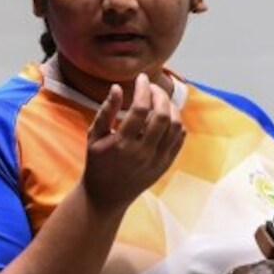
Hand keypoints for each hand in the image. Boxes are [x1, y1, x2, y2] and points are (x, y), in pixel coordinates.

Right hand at [81, 72, 184, 209]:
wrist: (106, 196)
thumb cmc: (98, 163)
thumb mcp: (94, 136)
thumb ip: (106, 111)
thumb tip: (117, 87)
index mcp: (122, 144)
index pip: (140, 109)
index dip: (143, 89)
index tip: (142, 78)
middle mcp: (143, 152)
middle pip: (162, 116)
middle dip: (160, 95)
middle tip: (152, 87)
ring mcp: (157, 160)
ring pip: (176, 127)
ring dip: (171, 108)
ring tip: (160, 100)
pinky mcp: (166, 165)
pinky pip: (180, 140)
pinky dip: (177, 124)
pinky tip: (167, 116)